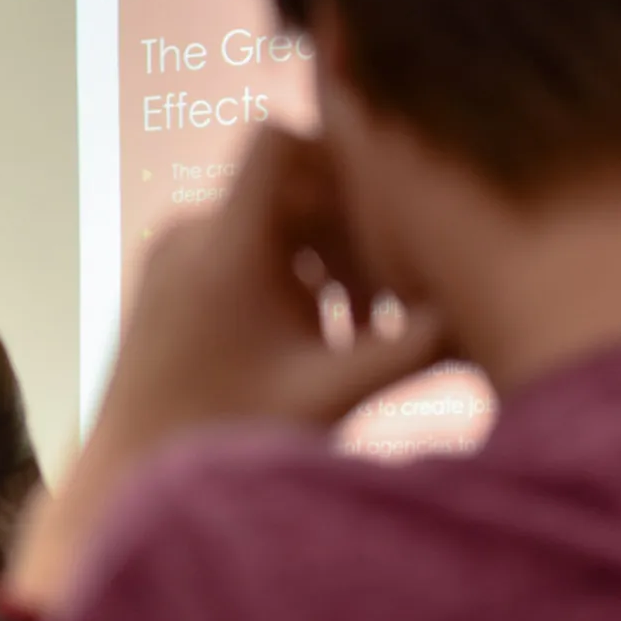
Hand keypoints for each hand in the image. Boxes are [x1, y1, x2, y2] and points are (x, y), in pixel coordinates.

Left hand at [16, 128, 446, 614]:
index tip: (384, 206)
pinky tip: (317, 344)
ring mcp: (169, 259)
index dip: (337, 155)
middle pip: (285, 184)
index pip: (278, 138)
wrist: (128, 483)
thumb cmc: (226, 443)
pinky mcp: (166, 286)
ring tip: (356, 333)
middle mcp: (186, 238)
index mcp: (221, 247)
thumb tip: (491, 312)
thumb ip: (413, 348)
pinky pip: (237, 250)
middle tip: (388, 300)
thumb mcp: (331, 396)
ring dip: (323, 259)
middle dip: (347, 227)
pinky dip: (285, 278)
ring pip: (266, 221)